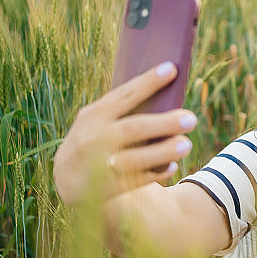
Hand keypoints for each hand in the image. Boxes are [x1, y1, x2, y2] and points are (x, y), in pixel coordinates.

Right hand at [53, 62, 196, 205]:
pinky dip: (156, 173)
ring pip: (135, 158)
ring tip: (187, 144)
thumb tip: (166, 96)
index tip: (172, 69)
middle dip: (164, 123)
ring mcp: (98, 164)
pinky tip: (172, 166)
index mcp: (93, 115)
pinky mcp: (105, 188)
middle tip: (191, 118)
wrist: (65, 178)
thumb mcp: (98, 121)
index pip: (125, 95)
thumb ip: (123, 111)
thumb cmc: (94, 139)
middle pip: (133, 128)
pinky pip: (135, 181)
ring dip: (163, 151)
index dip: (148, 82)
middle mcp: (93, 138)